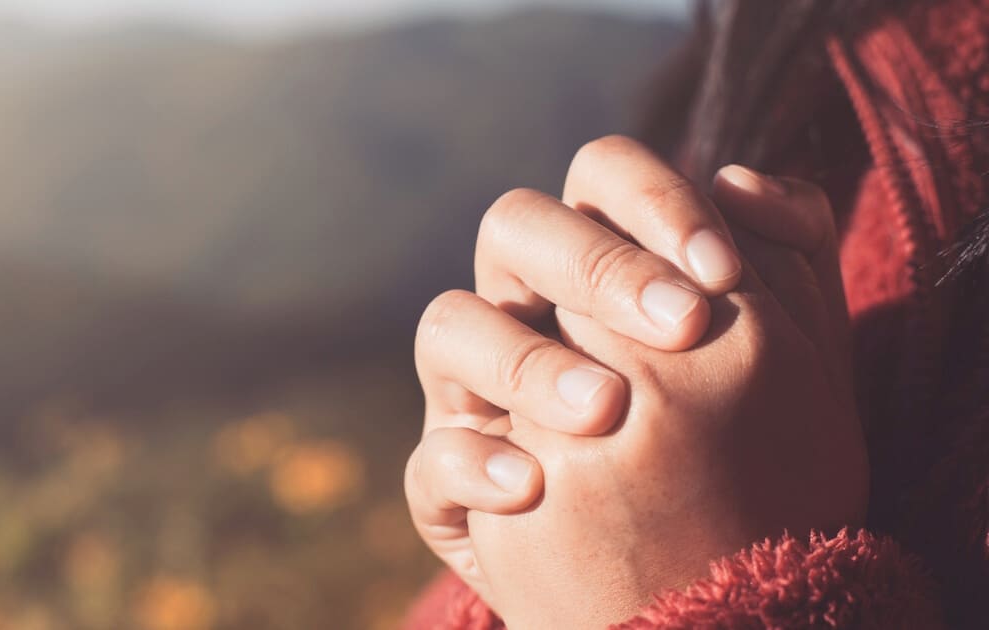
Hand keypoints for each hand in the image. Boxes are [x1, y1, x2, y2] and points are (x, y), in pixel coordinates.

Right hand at [466, 159, 866, 628]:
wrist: (701, 583)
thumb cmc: (739, 456)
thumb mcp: (787, 358)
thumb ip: (790, 258)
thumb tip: (743, 181)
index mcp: (599, 268)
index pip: (602, 178)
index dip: (653, 200)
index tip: (723, 272)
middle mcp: (526, 311)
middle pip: (515, 226)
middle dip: (597, 266)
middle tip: (683, 328)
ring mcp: (475, 394)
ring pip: (449, 326)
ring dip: (527, 361)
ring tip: (606, 409)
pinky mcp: (449, 482)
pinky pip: (430, 457)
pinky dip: (473, 463)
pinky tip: (532, 488)